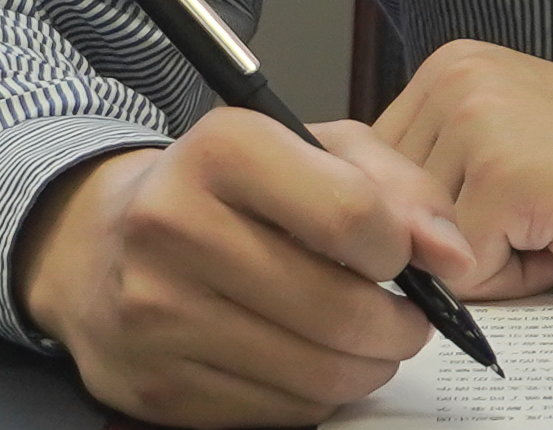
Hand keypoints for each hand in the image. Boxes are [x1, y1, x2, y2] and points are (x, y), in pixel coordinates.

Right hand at [13, 111, 479, 426]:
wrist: (100, 242)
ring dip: (367, 366)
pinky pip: (278, 412)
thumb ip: (397, 186)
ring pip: (316, 373)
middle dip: (401, 325)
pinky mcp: (154, 387)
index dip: (399, 247)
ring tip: (366, 340)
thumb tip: (452, 256)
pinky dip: (315, 395)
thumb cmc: (228, 188)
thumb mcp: (314, 148)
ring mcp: (155, 315)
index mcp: (221, 150)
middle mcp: (173, 228)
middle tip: (407, 317)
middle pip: (339, 309)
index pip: (351, 215)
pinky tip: (307, 359)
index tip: (400, 254)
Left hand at [376, 40, 552, 296]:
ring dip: (490, 264)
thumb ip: (420, 189)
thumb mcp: (509, 171)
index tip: (518, 199)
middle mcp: (454, 75)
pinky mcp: (507, 171)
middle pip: (384, 219)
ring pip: (420, 251)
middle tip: (551, 209)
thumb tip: (326, 220)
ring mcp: (479, 118)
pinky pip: (462, 275)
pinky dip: (521, 281)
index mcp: (450, 68)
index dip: (433, 225)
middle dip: (457, 245)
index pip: (362, 183)